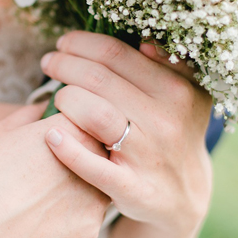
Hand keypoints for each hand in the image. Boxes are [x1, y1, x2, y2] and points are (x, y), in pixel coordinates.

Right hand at [0, 104, 110, 237]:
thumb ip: (27, 115)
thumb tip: (42, 108)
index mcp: (71, 130)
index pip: (86, 121)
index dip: (68, 131)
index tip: (50, 143)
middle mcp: (91, 161)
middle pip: (97, 154)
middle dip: (78, 159)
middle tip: (46, 172)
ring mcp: (94, 199)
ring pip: (95, 188)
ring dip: (77, 189)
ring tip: (41, 198)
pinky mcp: (89, 231)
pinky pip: (85, 219)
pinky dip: (68, 219)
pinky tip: (40, 221)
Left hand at [40, 32, 213, 237]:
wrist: (183, 195)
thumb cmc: (174, 131)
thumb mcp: (188, 93)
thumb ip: (170, 62)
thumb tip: (144, 42)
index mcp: (176, 89)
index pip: (115, 53)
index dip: (81, 43)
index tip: (64, 42)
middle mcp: (165, 120)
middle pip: (98, 79)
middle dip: (64, 65)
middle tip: (49, 63)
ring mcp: (148, 155)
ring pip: (94, 114)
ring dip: (65, 99)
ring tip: (56, 97)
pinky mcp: (132, 189)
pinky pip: (94, 167)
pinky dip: (68, 150)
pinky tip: (50, 135)